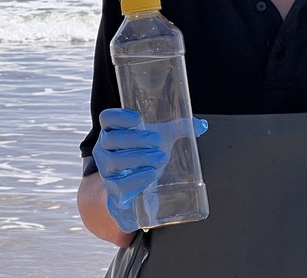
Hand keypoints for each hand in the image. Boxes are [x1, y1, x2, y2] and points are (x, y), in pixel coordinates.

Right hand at [92, 109, 209, 231]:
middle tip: (157, 140)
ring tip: (160, 157)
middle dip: (136, 139)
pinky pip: (119, 185)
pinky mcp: (112, 189)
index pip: (107, 118)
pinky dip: (136, 179)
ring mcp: (106, 169)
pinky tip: (150, 174)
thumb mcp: (162, 138)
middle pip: (112, 139)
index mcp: (114, 130)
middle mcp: (104, 148)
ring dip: (138, 158)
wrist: (136, 185)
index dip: (119, 116)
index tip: (138, 119)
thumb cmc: (146, 153)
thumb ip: (179, 128)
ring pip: (114, 161)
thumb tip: (202, 125)